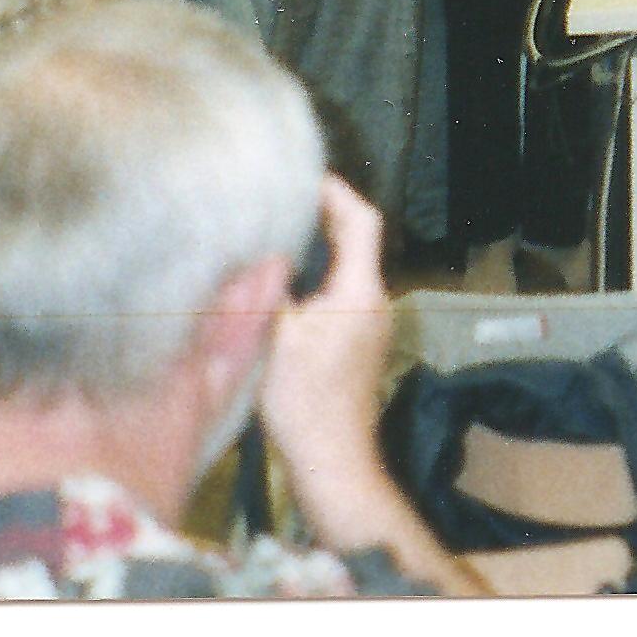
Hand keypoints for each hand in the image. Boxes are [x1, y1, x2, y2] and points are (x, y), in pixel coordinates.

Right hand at [257, 176, 395, 487]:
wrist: (332, 458)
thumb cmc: (304, 399)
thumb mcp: (276, 337)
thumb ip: (271, 290)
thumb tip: (260, 254)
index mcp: (361, 289)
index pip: (361, 222)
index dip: (337, 194)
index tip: (306, 178)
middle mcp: (376, 300)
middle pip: (358, 242)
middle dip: (326, 217)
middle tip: (284, 201)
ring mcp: (371, 323)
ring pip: (350, 269)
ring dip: (322, 248)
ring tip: (280, 233)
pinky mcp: (360, 343)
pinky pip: (343, 293)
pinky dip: (320, 277)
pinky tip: (286, 284)